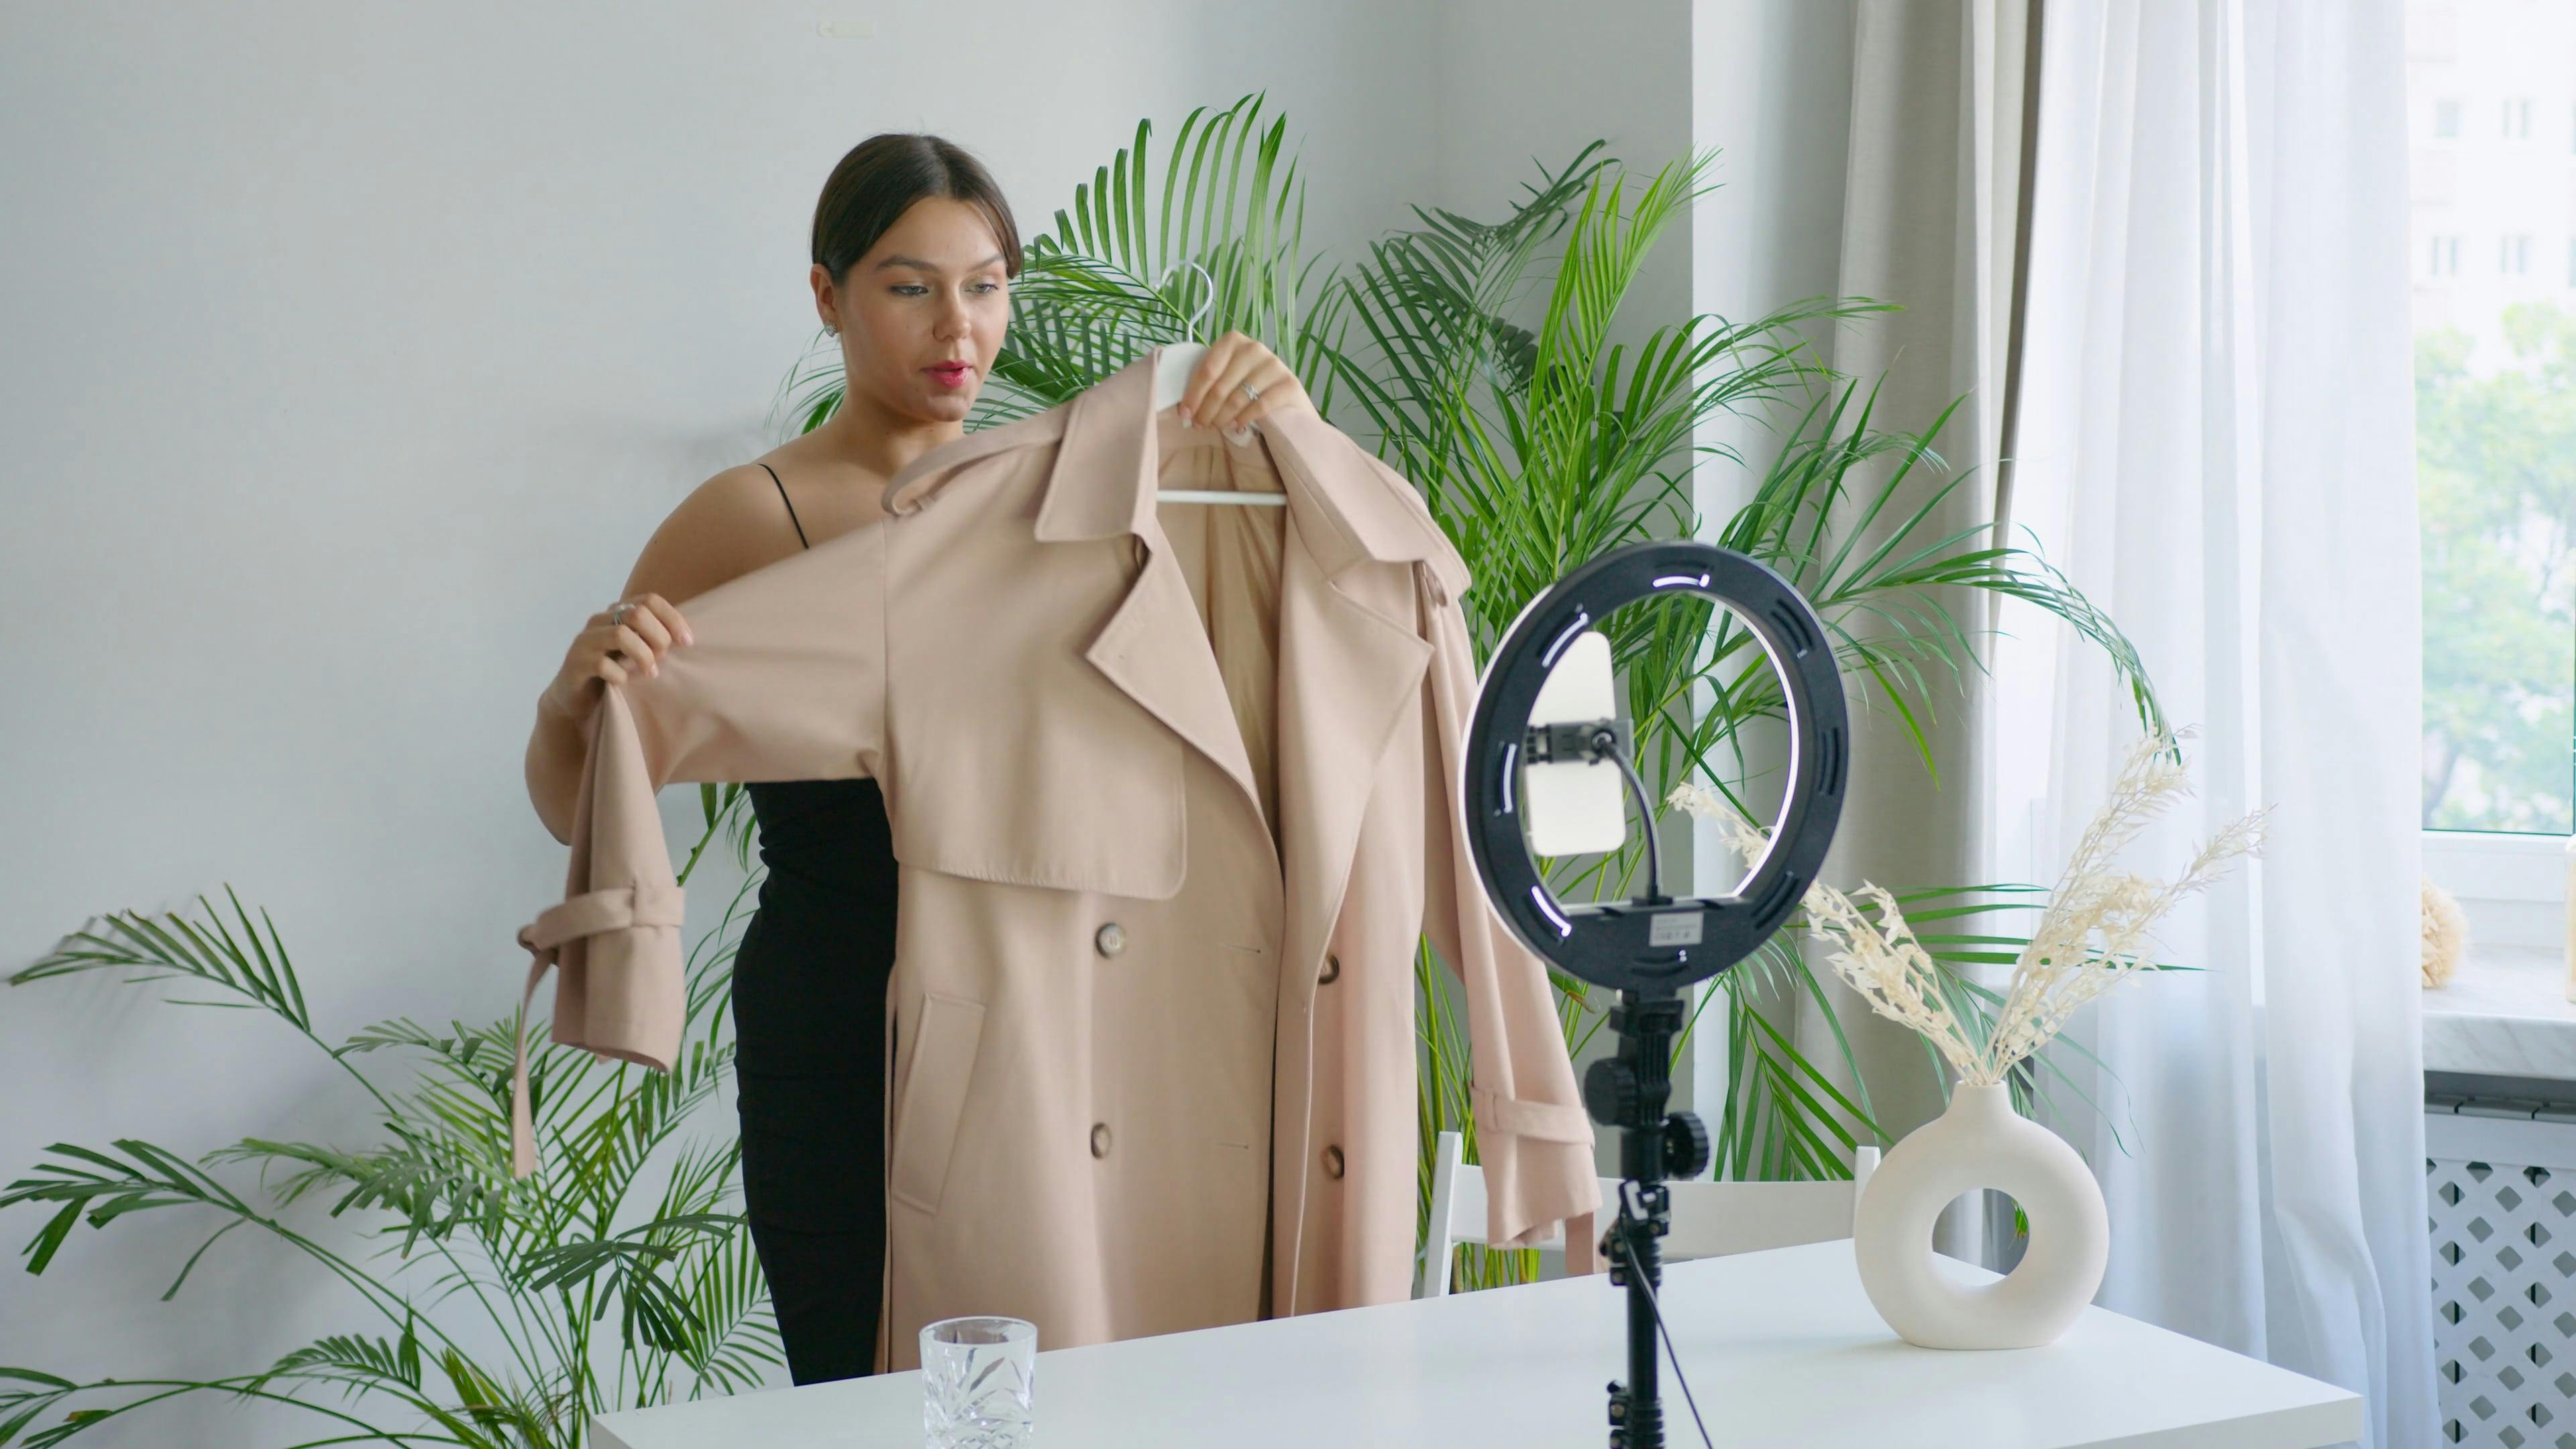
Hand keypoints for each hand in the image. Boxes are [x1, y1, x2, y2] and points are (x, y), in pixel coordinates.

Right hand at [541, 592, 694, 720]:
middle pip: (637, 613)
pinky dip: (620, 675)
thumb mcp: (635, 650)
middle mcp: (599, 621)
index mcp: (617, 613)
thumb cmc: (612, 671)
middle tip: (663, 657)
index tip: (687, 642)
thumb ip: (652, 638)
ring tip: (651, 672)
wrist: (576, 699)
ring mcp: (586, 641)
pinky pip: (603, 664)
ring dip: (643, 655)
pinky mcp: (576, 663)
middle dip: (658, 637)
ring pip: (621, 634)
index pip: (649, 600)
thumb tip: (686, 638)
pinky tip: (624, 682)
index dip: (672, 618)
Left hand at [1177, 331, 1315, 432]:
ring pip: (1238, 398)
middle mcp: (1254, 348)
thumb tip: (1184, 409)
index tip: (1185, 413)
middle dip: (1206, 410)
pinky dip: (1243, 418)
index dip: (1193, 395)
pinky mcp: (1289, 383)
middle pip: (1221, 386)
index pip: (1207, 370)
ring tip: (1215, 427)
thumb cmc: (1247, 384)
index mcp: (1232, 341)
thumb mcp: (1226, 375)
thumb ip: (1208, 383)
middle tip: (1199, 425)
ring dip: (1222, 417)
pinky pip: (1260, 406)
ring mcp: (1273, 365)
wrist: (1285, 393)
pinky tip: (1235, 426)